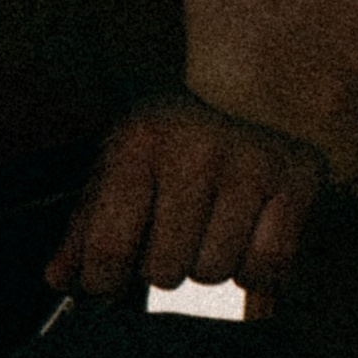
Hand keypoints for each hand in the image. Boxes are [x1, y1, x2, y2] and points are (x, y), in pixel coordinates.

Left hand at [49, 98, 322, 300]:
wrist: (253, 76)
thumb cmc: (176, 131)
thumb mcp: (122, 161)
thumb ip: (87, 224)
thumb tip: (59, 280)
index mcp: (140, 142)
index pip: (109, 249)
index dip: (103, 280)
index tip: (108, 281)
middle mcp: (195, 151)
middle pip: (164, 270)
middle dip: (162, 263)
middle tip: (173, 230)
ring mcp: (251, 165)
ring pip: (213, 272)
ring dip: (208, 263)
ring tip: (212, 224)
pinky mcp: (297, 180)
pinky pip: (264, 267)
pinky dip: (253, 267)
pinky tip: (247, 235)